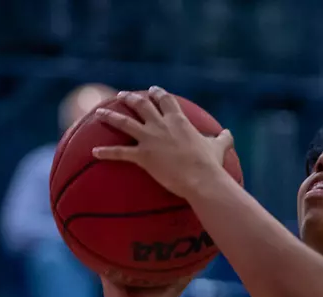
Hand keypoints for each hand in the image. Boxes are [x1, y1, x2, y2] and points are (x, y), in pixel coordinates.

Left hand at [91, 87, 235, 199]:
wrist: (201, 179)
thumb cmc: (211, 165)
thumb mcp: (219, 148)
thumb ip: (222, 138)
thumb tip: (229, 133)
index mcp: (179, 121)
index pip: (165, 100)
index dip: (158, 93)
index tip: (153, 90)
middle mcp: (161, 125)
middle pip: (141, 105)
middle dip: (131, 98)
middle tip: (122, 95)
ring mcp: (150, 139)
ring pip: (124, 122)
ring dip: (110, 116)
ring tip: (98, 112)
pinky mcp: (142, 156)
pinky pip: (119, 153)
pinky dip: (106, 152)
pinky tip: (94, 152)